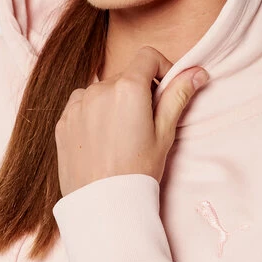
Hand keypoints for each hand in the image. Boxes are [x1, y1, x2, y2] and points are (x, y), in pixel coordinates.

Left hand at [54, 45, 208, 196]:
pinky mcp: (63, 120)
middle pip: (126, 75)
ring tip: (122, 135)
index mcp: (128, 88)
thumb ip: (178, 96)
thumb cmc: (138, 170)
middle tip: (146, 123)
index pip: (148, 56)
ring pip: (103, 90)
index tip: (165, 90)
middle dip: (139, 91)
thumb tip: (198, 71)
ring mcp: (77, 104)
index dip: (162, 68)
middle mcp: (99, 89)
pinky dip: (94, 113)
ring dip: (114, 101)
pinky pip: (83, 105)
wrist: (103, 204)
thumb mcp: (165, 133)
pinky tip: (103, 140)